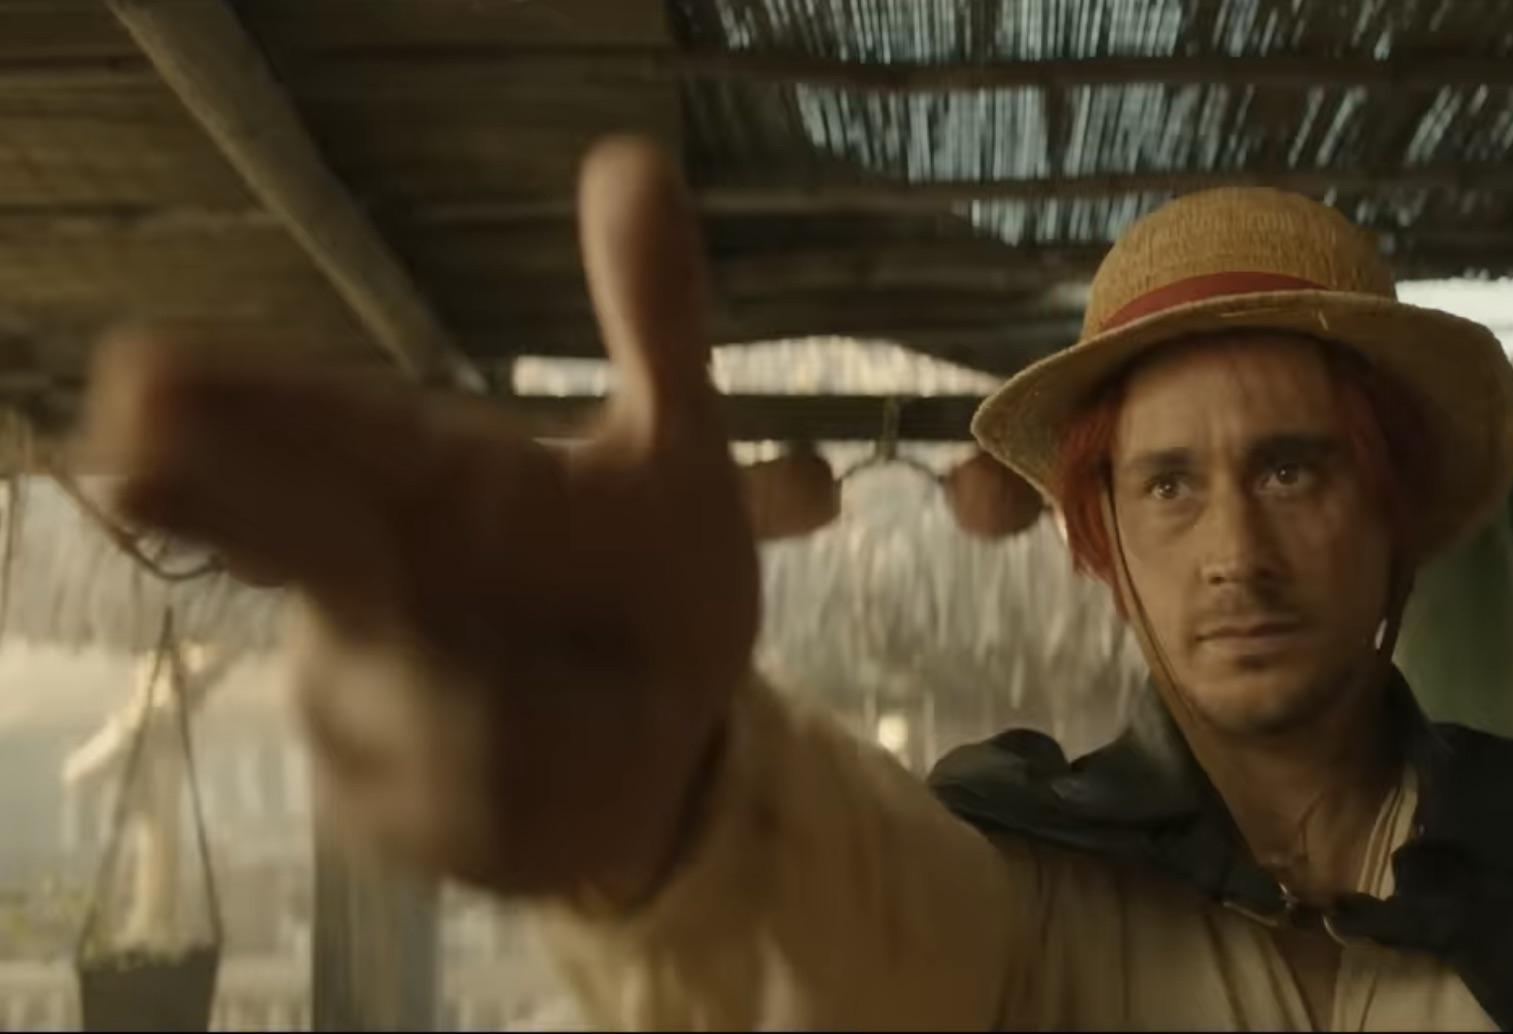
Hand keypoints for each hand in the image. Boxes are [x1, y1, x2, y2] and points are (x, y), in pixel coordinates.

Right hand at [78, 136, 759, 900]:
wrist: (665, 748)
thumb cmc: (644, 586)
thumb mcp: (676, 454)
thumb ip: (654, 321)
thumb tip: (633, 158)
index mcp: (431, 487)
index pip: (325, 429)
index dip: (241, 403)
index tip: (145, 375)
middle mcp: (374, 582)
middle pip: (298, 541)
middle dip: (242, 507)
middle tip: (146, 460)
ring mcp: (368, 697)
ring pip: (382, 684)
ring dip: (449, 684)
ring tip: (513, 691)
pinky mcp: (391, 808)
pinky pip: (438, 789)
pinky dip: (493, 773)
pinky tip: (533, 761)